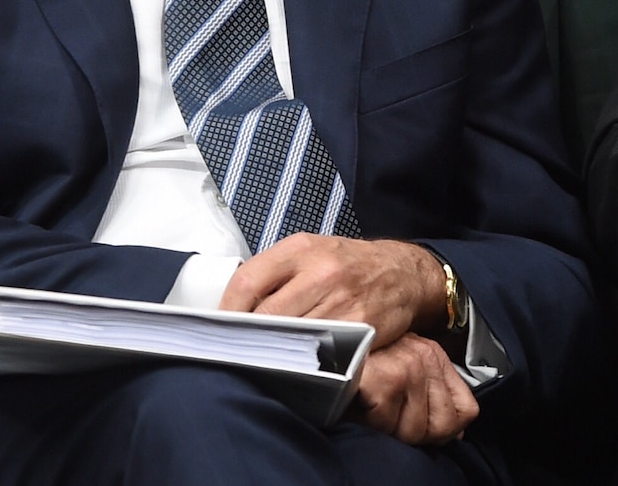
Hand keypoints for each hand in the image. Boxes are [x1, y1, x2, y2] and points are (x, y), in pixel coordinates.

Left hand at [218, 234, 446, 347]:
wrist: (400, 272)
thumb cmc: (345, 263)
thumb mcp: (309, 251)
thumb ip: (275, 272)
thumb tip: (232, 305)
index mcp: (300, 249)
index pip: (248, 281)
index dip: (226, 310)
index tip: (218, 330)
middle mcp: (320, 272)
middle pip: (268, 315)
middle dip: (248, 338)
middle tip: (233, 353)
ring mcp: (342, 301)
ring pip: (293, 337)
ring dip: (274, 354)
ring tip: (259, 364)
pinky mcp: (361, 329)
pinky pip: (324, 353)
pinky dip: (306, 364)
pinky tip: (296, 369)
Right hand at [351, 332, 478, 444]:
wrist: (323, 342)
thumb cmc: (360, 360)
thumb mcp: (405, 371)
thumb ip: (432, 395)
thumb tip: (458, 431)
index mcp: (433, 354)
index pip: (466, 411)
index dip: (441, 427)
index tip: (412, 417)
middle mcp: (426, 356)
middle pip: (441, 428)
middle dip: (413, 430)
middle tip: (386, 411)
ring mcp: (408, 366)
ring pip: (415, 432)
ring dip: (389, 427)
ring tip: (371, 405)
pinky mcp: (386, 379)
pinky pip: (388, 426)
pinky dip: (371, 422)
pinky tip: (360, 402)